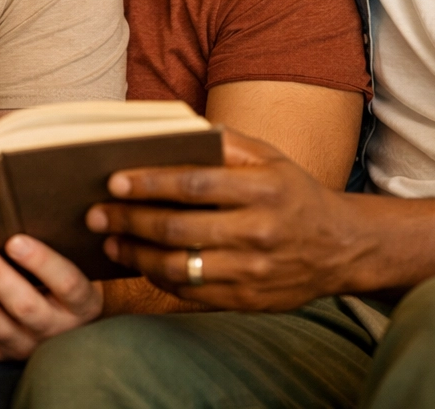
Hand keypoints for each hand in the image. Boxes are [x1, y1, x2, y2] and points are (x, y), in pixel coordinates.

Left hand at [0, 235, 102, 360]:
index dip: (41, 262)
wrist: (64, 328)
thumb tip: (25, 208)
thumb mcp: (80, 267)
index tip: (16, 240)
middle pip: (23, 305)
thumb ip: (62, 246)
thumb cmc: (68, 286)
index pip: (66, 283)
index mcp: (82, 304)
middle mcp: (55, 328)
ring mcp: (24, 345)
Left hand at [87, 129, 363, 310]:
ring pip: (181, 266)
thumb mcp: (271, 157)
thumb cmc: (293, 192)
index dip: (151, 183)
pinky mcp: (247, 301)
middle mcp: (259, 231)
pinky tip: (140, 263)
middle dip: (130, 220)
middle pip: (180, 228)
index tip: (114, 181)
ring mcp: (252, 272)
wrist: (340, 246)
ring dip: (137, 254)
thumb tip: (175, 132)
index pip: (196, 185)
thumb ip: (227, 144)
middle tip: (95, 213)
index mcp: (264, 189)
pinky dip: (159, 278)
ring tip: (110, 240)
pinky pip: (192, 293)